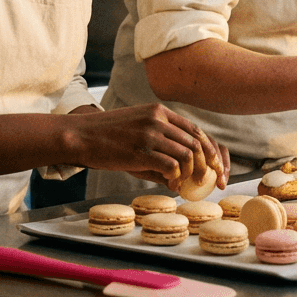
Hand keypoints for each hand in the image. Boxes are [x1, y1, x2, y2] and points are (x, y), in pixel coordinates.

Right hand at [68, 104, 227, 189]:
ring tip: (183, 183)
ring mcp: (150, 134)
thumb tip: (180, 174)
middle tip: (206, 180)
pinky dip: (176, 178)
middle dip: (208, 164)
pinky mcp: (141, 151)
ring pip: (187, 155)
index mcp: (159, 111)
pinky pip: (171, 165)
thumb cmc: (108, 136)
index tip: (215, 166)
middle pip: (196, 143)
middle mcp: (158, 119)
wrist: (81, 135)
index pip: (195, 130)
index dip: (209, 150)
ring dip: (190, 173)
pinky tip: (170, 184)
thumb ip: (161, 145)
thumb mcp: (138, 130)